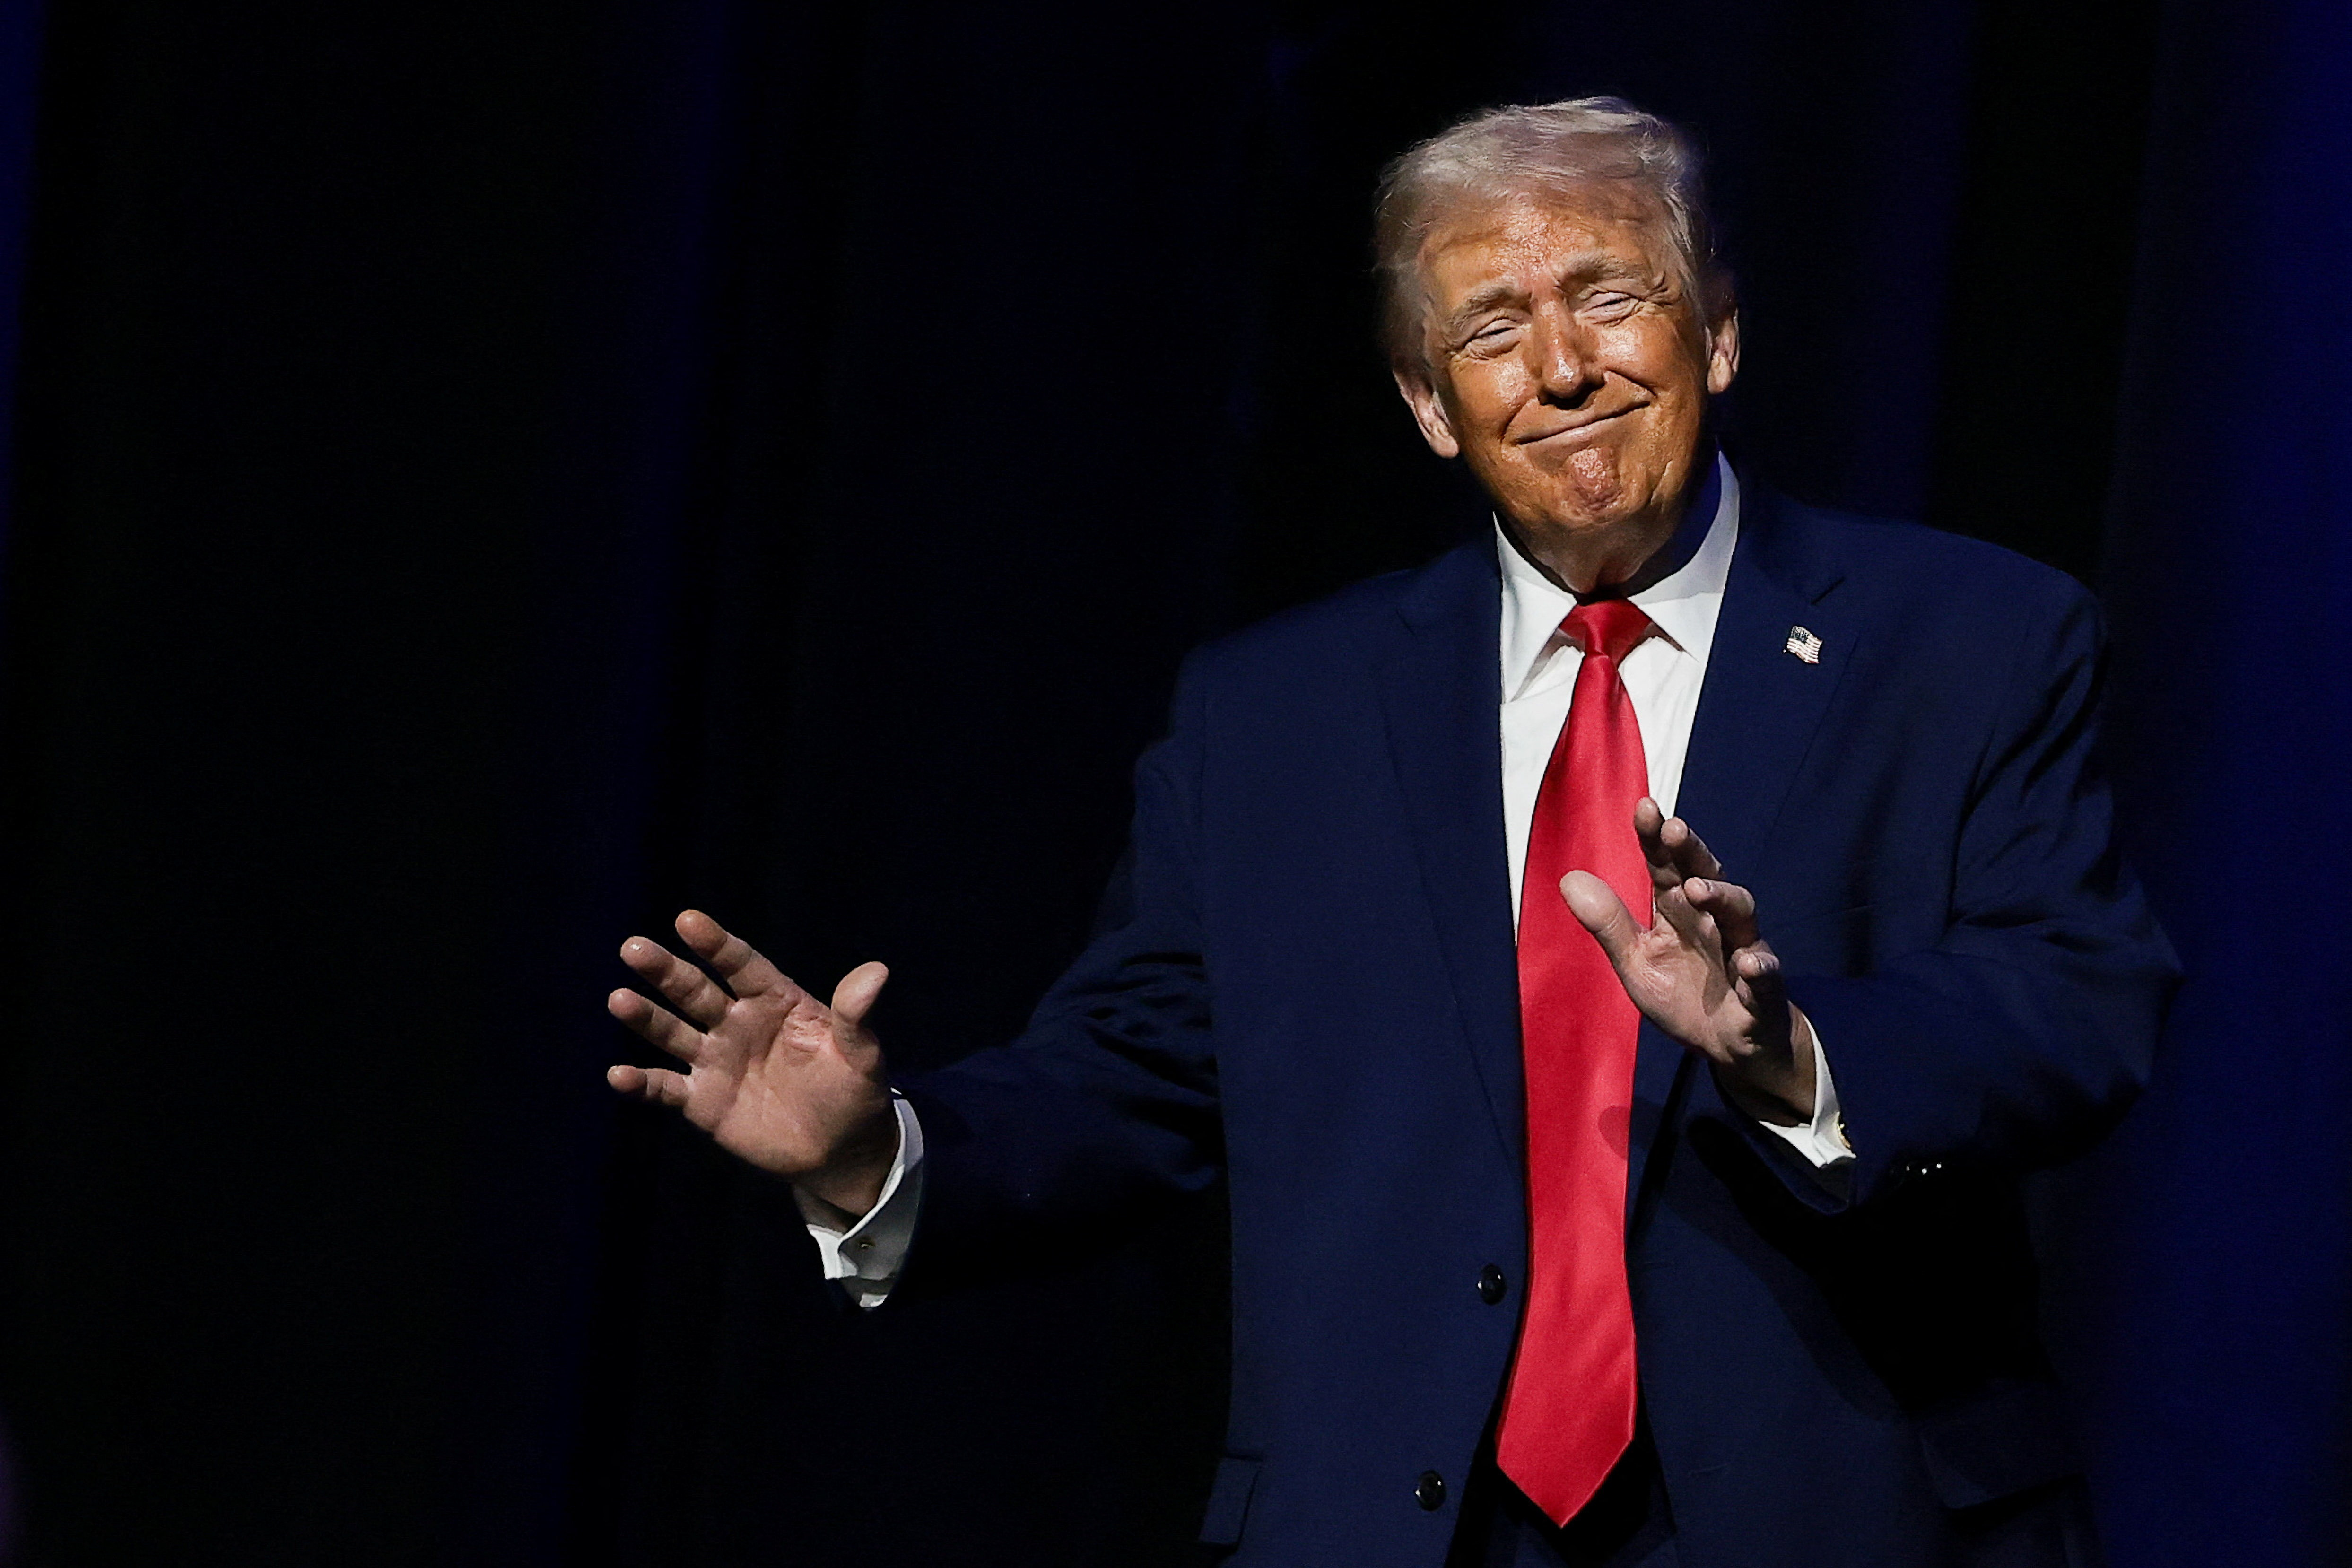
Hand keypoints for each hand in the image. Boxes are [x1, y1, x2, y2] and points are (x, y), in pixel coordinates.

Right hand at [606, 909, 898, 1215]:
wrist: (839, 1148)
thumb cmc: (853, 1091)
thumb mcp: (862, 1055)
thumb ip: (857, 1015)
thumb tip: (877, 972)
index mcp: (774, 1001)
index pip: (741, 965)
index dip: (716, 944)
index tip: (688, 920)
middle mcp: (737, 1023)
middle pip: (696, 990)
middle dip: (666, 970)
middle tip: (634, 948)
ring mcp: (716, 1060)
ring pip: (673, 1032)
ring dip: (646, 1017)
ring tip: (618, 999)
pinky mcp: (702, 1101)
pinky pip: (665, 1088)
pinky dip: (641, 1082)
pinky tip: (617, 1074)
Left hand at [1559, 800, 1817, 1124]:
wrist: (1729, 1045)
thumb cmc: (1684, 994)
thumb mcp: (1637, 962)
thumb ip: (1609, 924)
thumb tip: (1568, 878)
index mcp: (1679, 912)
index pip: (1666, 867)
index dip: (1656, 839)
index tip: (1644, 807)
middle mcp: (1714, 922)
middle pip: (1707, 876)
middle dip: (1692, 852)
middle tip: (1674, 828)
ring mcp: (1742, 952)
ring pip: (1740, 915)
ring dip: (1721, 897)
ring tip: (1697, 888)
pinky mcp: (1763, 993)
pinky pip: (1766, 977)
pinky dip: (1759, 968)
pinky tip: (1748, 963)